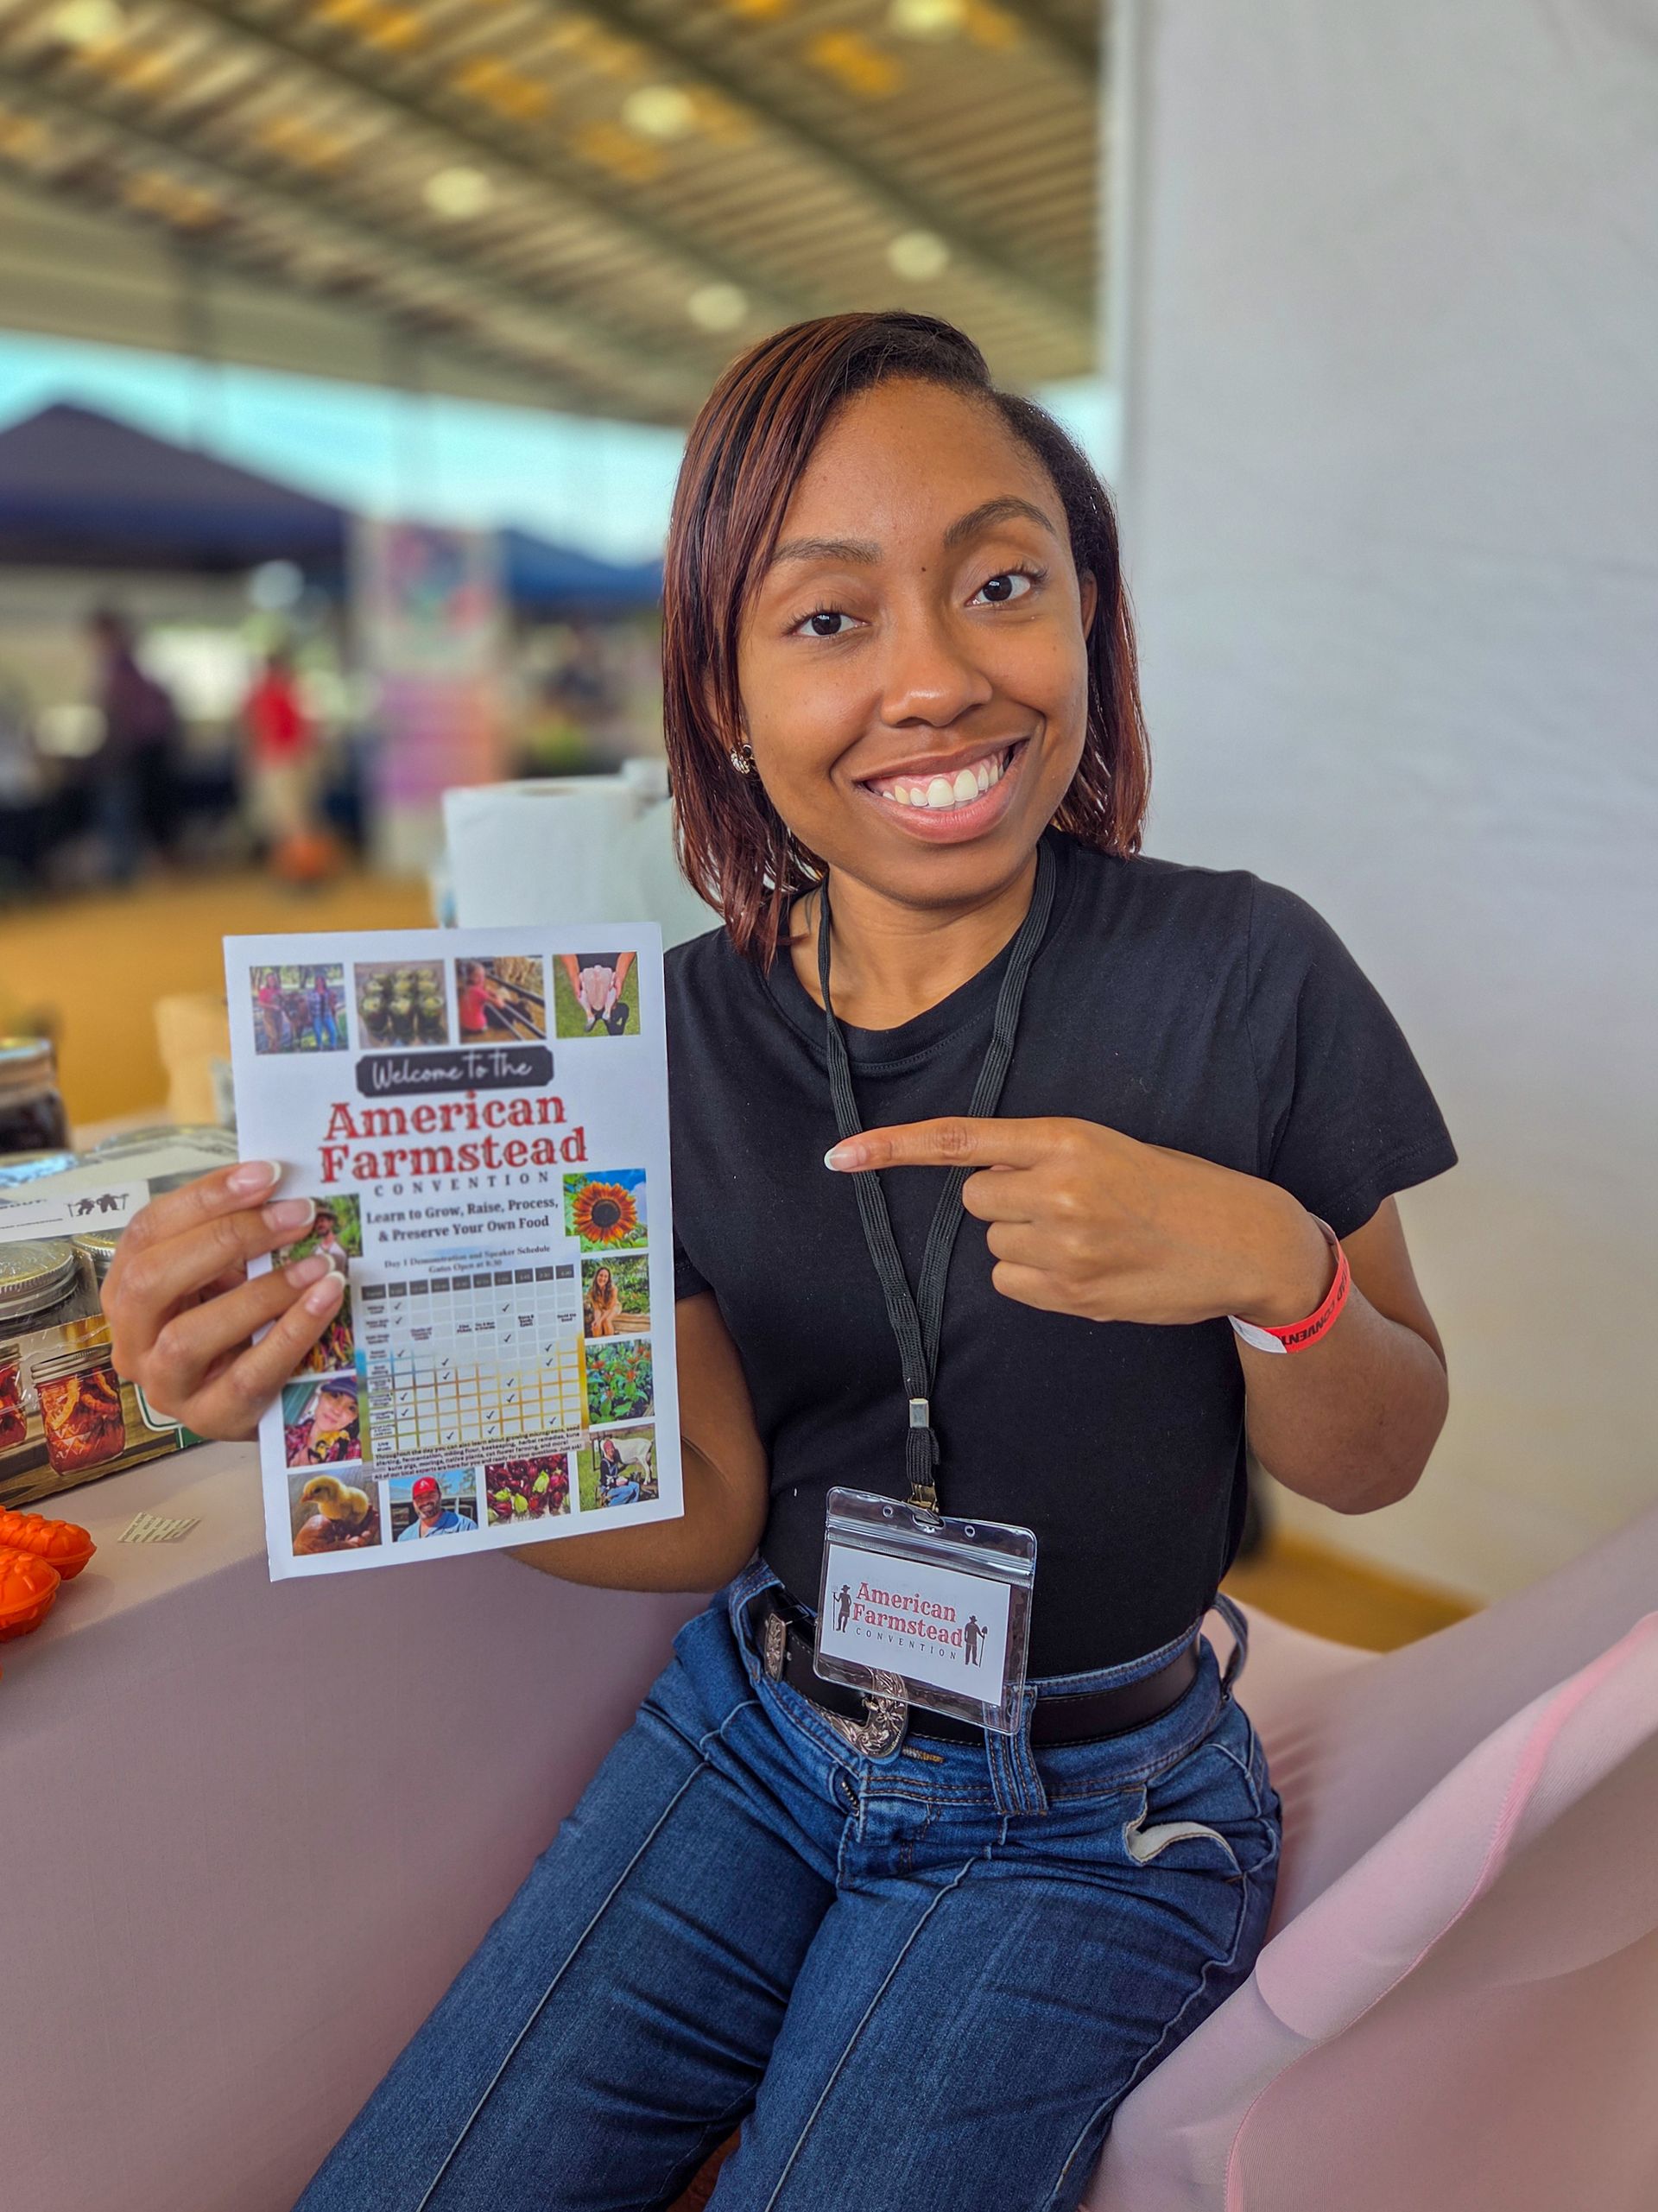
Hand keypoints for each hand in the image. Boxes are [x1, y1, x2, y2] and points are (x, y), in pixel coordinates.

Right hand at [102, 1161, 347, 1437]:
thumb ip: (239, 1238)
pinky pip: (246, 1376)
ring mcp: (165, 1385)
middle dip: (230, 1238)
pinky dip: (290, 1334)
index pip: (148, 1230)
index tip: (268, 1174)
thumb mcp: (228, 1276)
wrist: (258, 1400)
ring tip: (320, 1264)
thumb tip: (285, 1191)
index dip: (206, 1197)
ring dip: (262, 1292)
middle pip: (154, 1279)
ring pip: (189, 1335)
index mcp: (127, 1288)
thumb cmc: (240, 1324)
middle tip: (299, 1215)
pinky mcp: (209, 1419)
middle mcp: (132, 1338)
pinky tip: (325, 1301)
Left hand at [824, 1117, 1332, 1327]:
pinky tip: (1087, 1269)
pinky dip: (1037, 1280)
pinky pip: (1012, 1283)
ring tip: (1089, 1237)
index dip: (893, 1148)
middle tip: (1062, 1203)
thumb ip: (1043, 1157)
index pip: (960, 1141)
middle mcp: (1059, 1189)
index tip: (840, 1157)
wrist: (1244, 1242)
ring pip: (995, 1244)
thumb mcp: (1110, 1149)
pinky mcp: (1074, 1293)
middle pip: (974, 1199)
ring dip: (1025, 1242)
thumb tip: (980, 1177)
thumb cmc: (1176, 1188)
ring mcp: (1065, 1246)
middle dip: (1003, 1201)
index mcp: (1067, 1139)